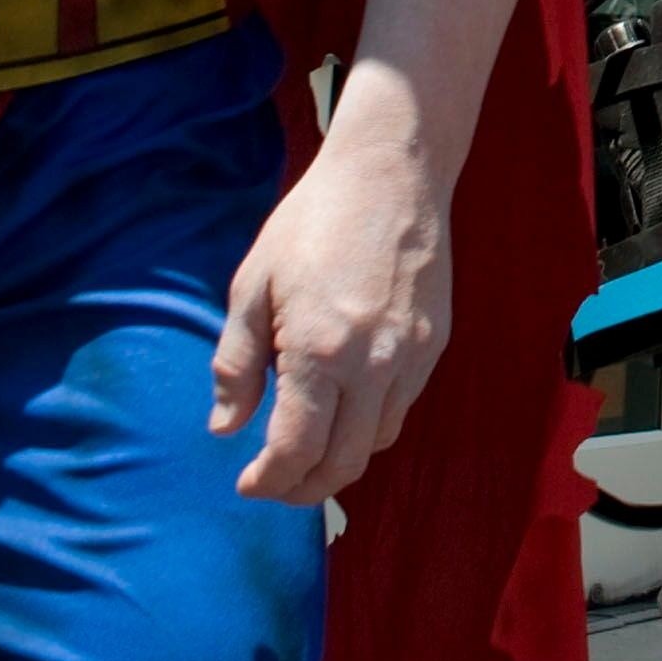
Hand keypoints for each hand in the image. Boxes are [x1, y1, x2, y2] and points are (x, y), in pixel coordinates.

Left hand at [211, 116, 450, 503]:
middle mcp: (375, 364)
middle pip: (342, 464)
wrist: (392, 171)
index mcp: (320, 351)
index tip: (246, 483)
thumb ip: (237, 364)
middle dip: (302, 488)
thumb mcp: (253, 285)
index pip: (295, 450)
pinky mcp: (436, 344)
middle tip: (274, 484)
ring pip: (377, 443)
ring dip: (339, 462)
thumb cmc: (313, 220)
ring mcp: (413, 356)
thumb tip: (225, 427)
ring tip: (307, 453)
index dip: (267, 480)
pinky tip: (343, 411)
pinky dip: (369, 428)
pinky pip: (401, 409)